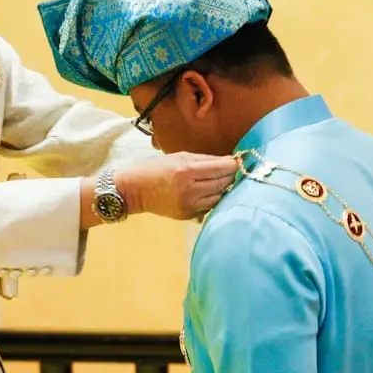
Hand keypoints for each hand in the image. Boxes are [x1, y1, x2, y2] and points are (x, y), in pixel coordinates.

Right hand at [116, 153, 238, 220]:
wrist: (134, 190)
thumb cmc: (155, 168)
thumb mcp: (179, 157)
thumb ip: (205, 159)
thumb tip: (229, 161)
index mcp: (187, 171)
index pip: (221, 169)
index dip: (233, 164)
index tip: (238, 161)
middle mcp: (190, 190)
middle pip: (223, 183)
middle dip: (229, 176)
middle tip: (229, 170)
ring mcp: (189, 206)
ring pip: (219, 198)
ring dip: (223, 189)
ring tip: (219, 181)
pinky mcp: (187, 216)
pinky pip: (209, 207)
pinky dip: (212, 199)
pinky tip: (207, 193)